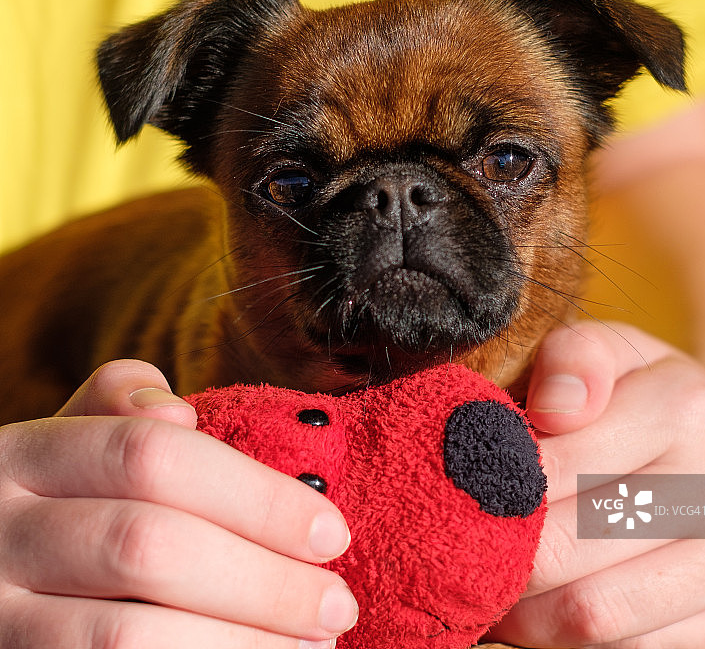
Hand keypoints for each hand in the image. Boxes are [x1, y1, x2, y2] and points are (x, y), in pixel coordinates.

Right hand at [0, 360, 356, 647]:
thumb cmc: (62, 505)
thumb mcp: (76, 444)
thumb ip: (121, 412)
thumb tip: (180, 415)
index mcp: (28, 456)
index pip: (150, 457)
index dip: (253, 495)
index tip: (331, 531)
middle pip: (148, 546)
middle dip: (261, 580)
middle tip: (338, 603)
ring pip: (126, 636)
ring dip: (239, 642)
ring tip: (314, 645)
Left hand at [486, 322, 704, 647]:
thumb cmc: (647, 398)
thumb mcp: (612, 352)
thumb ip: (572, 358)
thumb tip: (551, 411)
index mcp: (685, 406)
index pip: (553, 467)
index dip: (494, 487)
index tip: (461, 491)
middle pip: (565, 549)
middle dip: (499, 555)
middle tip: (460, 547)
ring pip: (595, 617)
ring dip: (525, 612)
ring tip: (494, 585)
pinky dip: (571, 639)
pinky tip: (545, 609)